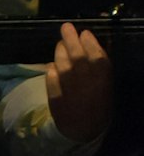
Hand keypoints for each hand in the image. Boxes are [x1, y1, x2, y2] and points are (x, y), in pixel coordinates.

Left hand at [46, 22, 111, 143]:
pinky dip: (51, 69)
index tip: (84, 32)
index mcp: (103, 81)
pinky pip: (51, 76)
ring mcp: (70, 89)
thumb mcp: (105, 86)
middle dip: (70, 38)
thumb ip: (99, 67)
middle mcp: (87, 83)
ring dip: (59, 51)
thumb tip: (91, 43)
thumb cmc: (98, 104)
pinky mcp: (55, 96)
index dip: (90, 42)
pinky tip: (53, 66)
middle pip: (77, 56)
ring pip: (62, 64)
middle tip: (66, 26)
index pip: (97, 56)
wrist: (83, 129)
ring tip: (60, 44)